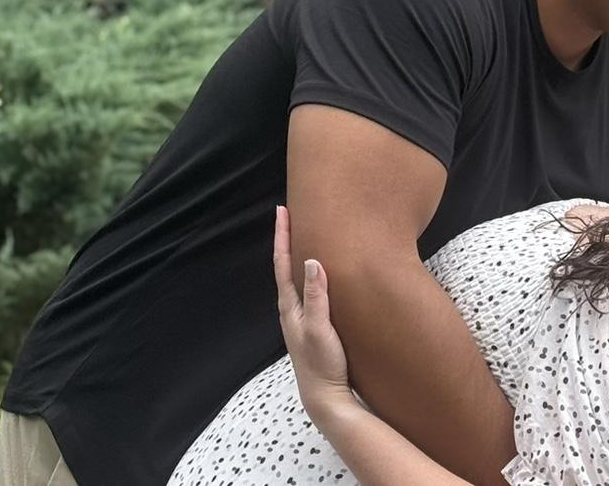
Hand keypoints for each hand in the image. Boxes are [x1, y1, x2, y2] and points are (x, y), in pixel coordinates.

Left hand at [275, 204, 353, 420]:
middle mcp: (293, 308)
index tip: (282, 210)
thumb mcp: (319, 328)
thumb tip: (312, 260)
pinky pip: (309, 288)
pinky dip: (311, 271)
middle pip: (287, 265)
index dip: (282, 235)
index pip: (283, 262)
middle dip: (289, 238)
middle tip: (294, 212)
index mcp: (290, 305)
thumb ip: (316, 296)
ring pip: (297, 277)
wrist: (326, 397)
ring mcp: (302, 316)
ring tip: (307, 233)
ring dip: (299, 253)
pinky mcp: (314, 323)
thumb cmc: (322, 364)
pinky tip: (321, 270)